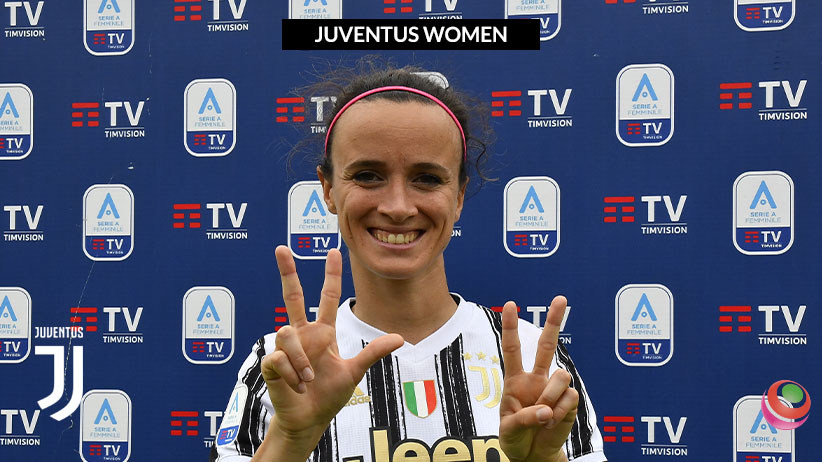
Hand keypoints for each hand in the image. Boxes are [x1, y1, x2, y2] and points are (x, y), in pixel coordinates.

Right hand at [260, 246, 403, 454]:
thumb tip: (400, 338)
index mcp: (322, 333)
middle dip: (287, 271)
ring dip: (302, 359)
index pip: (326, 297)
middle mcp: (303, 335)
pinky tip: (297, 385)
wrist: (309, 420)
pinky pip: (280, 357)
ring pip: (287, 332)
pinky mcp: (271, 361)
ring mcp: (285, 347)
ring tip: (309, 378)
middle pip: (292, 296)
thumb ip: (373, 353)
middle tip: (281, 248)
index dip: (331, 275)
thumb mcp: (354, 371)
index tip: (333, 252)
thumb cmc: (329, 396)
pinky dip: (293, 373)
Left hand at [499, 296, 577, 461]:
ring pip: (561, 376)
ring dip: (550, 396)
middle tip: (561, 298)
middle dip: (555, 321)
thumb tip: (546, 410)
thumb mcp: (508, 430)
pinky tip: (553, 422)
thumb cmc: (515, 438)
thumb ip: (523, 418)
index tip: (510, 304)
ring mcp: (555, 389)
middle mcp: (537, 379)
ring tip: (543, 417)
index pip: (513, 349)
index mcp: (516, 380)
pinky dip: (560, 412)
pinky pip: (570, 398)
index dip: (510, 327)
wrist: (533, 456)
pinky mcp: (570, 402)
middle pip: (547, 346)